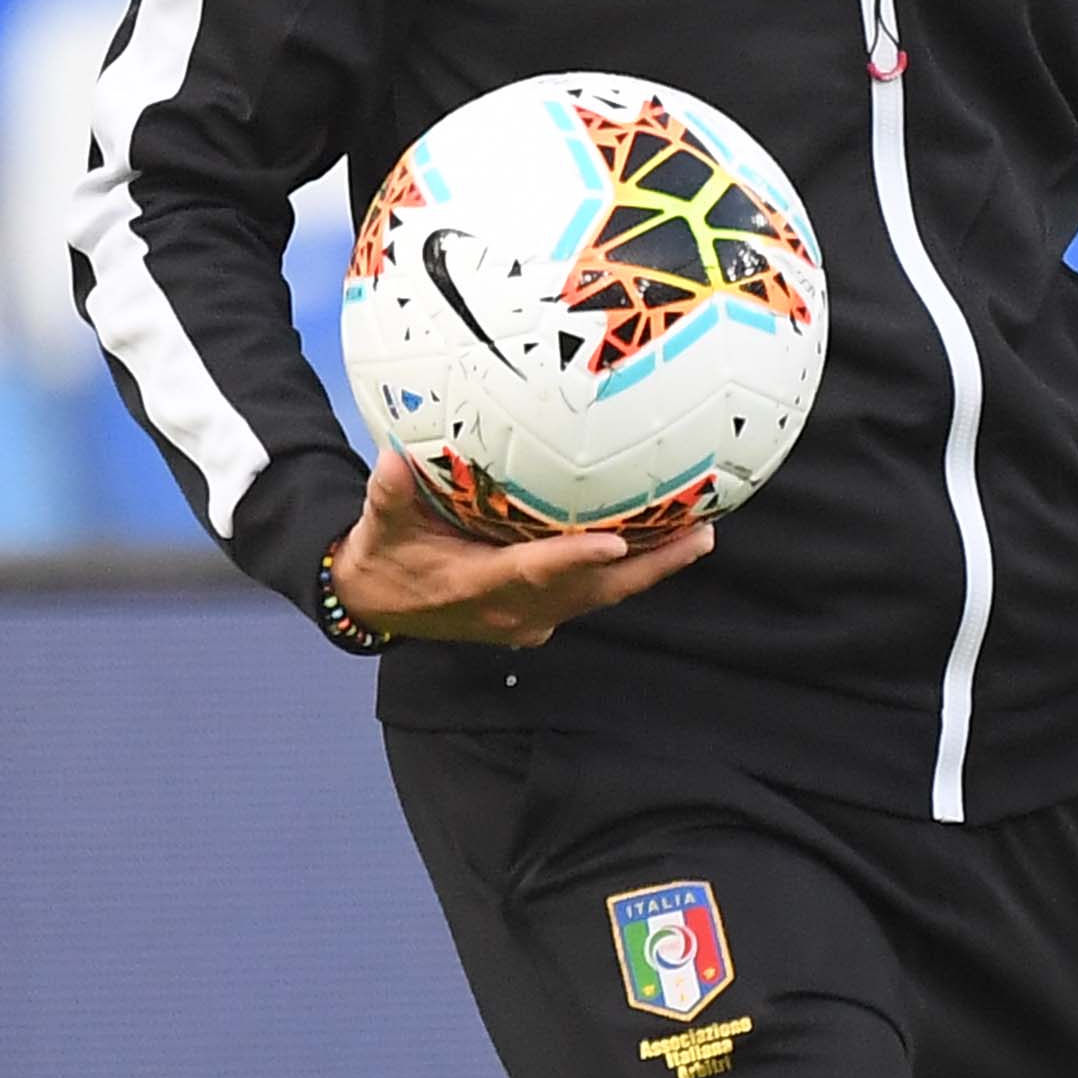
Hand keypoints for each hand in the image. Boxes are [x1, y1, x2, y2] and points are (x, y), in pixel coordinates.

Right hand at [328, 445, 716, 648]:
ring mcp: (531, 619)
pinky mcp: (537, 617)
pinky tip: (655, 546)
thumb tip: (394, 458)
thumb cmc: (384, 559)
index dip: (575, 559)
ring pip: (601, 596)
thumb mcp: (380, 526)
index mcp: (479, 587)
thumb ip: (388, 495)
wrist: (377, 605)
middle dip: (649, 567)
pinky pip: (592, 595)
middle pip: (594, 592)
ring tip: (699, 536)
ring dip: (650, 570)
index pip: (534, 573)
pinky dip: (626, 573)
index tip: (616, 541)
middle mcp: (515, 611)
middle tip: (700, 536)